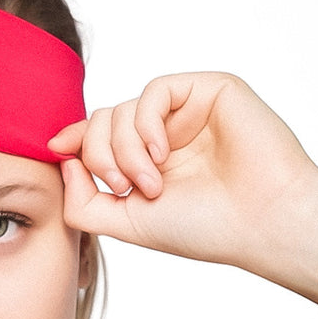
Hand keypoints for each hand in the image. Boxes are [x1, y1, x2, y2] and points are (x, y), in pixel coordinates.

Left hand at [49, 72, 317, 269]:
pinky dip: (146, 124)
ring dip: (125, 150)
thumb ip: (82, 201)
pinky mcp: (211, 89)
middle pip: (102, 120)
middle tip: (125, 189)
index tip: (54, 149)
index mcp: (148, 160)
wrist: (263, 224)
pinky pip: (155, 90)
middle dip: (100, 155)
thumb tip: (62, 159)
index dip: (73, 138)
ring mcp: (187, 111)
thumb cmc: (204, 229)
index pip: (99, 135)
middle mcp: (166, 132)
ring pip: (123, 108)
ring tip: (152, 184)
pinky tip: (161, 154)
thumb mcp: (127, 223)